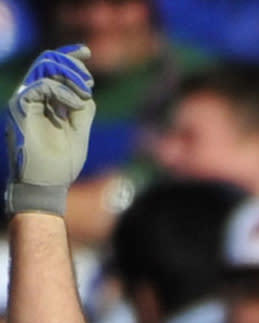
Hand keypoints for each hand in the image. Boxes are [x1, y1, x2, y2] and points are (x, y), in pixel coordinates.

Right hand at [5, 45, 94, 216]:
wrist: (46, 185)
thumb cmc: (61, 164)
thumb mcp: (79, 132)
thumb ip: (82, 110)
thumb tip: (87, 91)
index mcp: (46, 103)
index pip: (55, 71)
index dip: (70, 57)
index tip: (86, 52)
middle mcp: (33, 99)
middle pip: (48, 63)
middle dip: (72, 62)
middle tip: (88, 80)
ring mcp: (25, 102)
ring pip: (43, 68)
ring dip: (69, 74)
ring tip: (85, 91)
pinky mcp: (20, 108)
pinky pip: (41, 85)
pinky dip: (63, 90)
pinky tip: (76, 103)